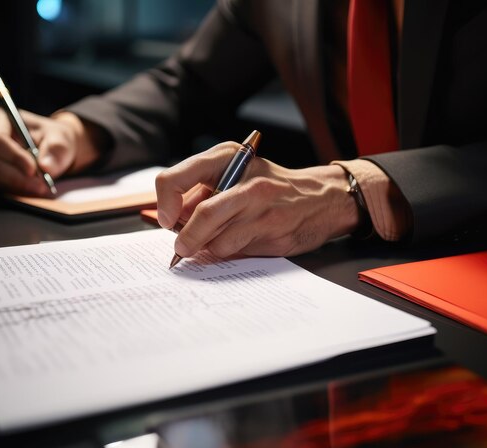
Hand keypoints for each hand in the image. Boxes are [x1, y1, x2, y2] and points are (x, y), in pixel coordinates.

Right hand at [0, 109, 99, 195]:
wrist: (54, 152)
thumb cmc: (54, 139)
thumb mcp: (61, 139)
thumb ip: (55, 150)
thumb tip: (45, 166)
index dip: (13, 156)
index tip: (33, 169)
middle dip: (16, 176)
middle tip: (41, 185)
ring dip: (16, 186)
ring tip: (41, 188)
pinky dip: (15, 191)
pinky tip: (33, 190)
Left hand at [156, 141, 360, 258]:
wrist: (321, 198)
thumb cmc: (272, 187)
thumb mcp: (235, 174)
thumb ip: (203, 191)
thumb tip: (172, 218)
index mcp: (227, 157)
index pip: (175, 178)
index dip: (164, 205)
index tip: (167, 220)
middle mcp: (245, 178)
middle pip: (200, 215)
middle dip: (185, 238)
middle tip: (181, 247)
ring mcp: (261, 205)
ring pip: (217, 239)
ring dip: (208, 248)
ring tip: (216, 242)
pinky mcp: (272, 229)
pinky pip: (236, 250)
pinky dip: (228, 252)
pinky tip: (239, 243)